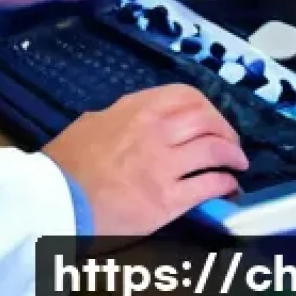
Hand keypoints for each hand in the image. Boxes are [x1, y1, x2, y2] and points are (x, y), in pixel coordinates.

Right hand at [42, 85, 247, 235]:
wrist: (59, 196)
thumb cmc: (69, 161)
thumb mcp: (94, 122)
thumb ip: (122, 117)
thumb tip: (138, 119)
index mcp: (135, 108)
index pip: (186, 96)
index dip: (207, 107)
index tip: (211, 119)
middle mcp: (155, 131)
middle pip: (207, 120)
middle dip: (226, 131)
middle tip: (231, 143)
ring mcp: (164, 165)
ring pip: (215, 150)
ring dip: (233, 156)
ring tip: (237, 164)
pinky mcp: (168, 199)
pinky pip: (210, 185)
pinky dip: (225, 185)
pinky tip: (228, 188)